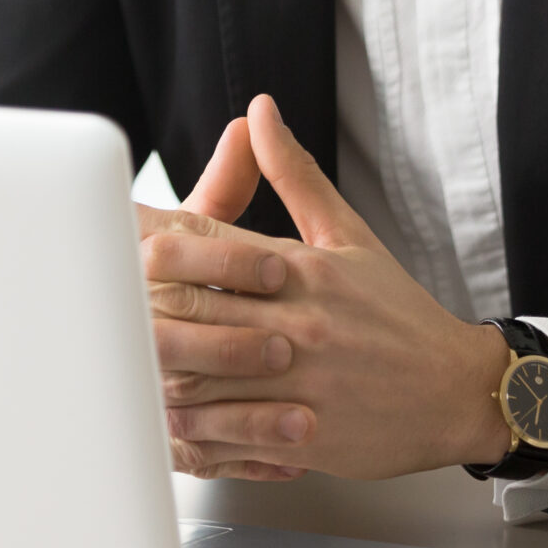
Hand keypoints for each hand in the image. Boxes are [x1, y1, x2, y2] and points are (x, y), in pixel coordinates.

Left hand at [136, 94, 510, 481]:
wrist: (456, 389)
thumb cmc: (399, 315)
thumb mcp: (349, 235)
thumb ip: (294, 176)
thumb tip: (260, 113)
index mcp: (300, 267)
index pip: (207, 240)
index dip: (151, 234)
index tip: (112, 233)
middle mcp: (296, 320)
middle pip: (192, 303)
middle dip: (137, 301)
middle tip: (91, 297)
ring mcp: (300, 380)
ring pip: (201, 371)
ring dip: (154, 367)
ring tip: (116, 360)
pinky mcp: (305, 434)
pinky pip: (231, 432)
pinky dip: (190, 426)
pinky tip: (164, 418)